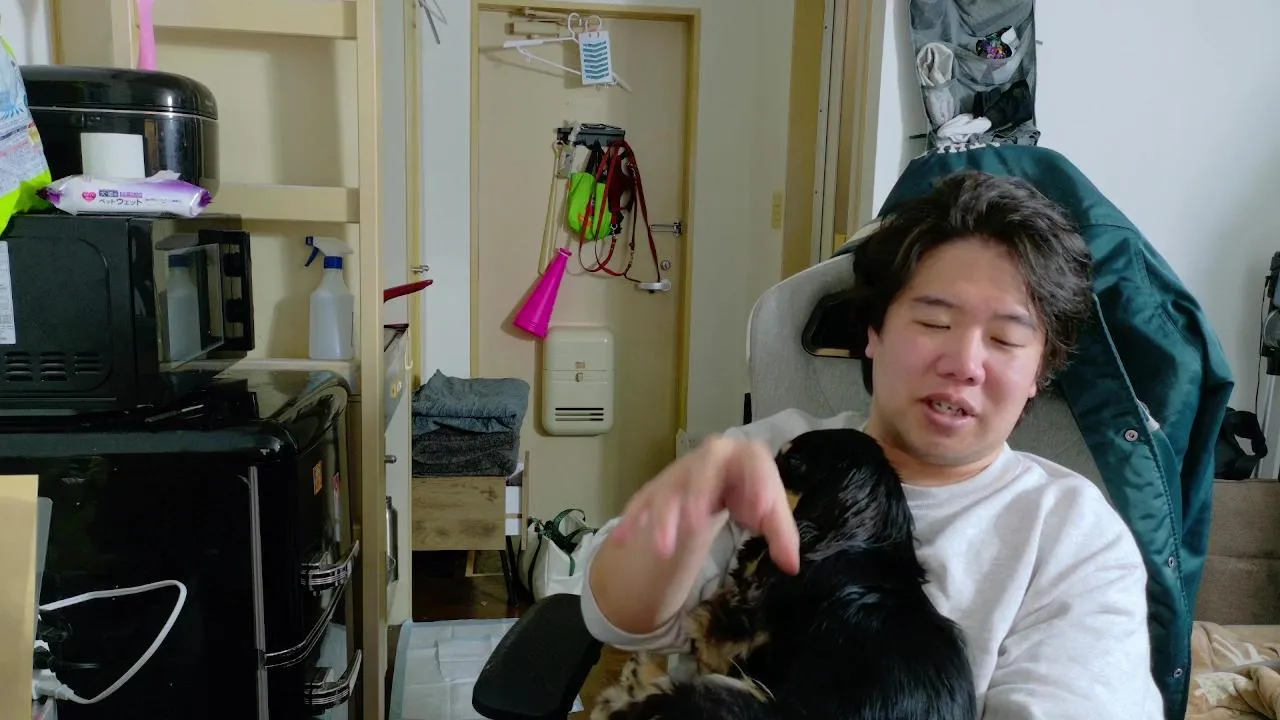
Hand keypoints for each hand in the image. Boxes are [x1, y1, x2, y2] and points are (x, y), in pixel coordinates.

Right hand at [611, 435, 800, 574]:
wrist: (722, 474)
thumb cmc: (748, 491)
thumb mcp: (770, 513)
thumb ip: (782, 536)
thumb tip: (791, 566)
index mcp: (744, 456)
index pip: (754, 461)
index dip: (758, 482)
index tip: (762, 509)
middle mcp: (711, 458)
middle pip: (702, 468)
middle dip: (697, 494)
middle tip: (695, 525)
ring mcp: (682, 471)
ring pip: (668, 488)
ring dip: (663, 517)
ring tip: (663, 550)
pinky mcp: (660, 487)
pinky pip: (643, 501)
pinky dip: (633, 520)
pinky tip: (622, 541)